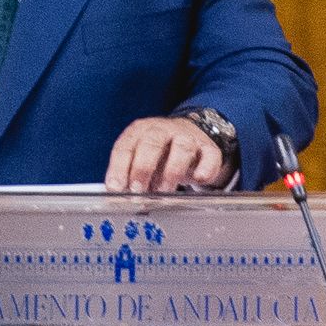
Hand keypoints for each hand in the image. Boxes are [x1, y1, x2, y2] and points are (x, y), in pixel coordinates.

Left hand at [106, 115, 226, 193]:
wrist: (190, 134)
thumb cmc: (159, 152)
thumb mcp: (140, 156)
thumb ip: (129, 173)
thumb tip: (118, 194)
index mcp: (140, 131)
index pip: (126, 146)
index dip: (119, 167)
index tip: (115, 187)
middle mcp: (163, 130)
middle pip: (152, 143)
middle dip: (143, 167)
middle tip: (138, 189)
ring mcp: (188, 137)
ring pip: (182, 148)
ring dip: (171, 172)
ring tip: (164, 191)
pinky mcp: (209, 148)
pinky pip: (210, 156)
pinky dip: (206, 168)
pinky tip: (199, 179)